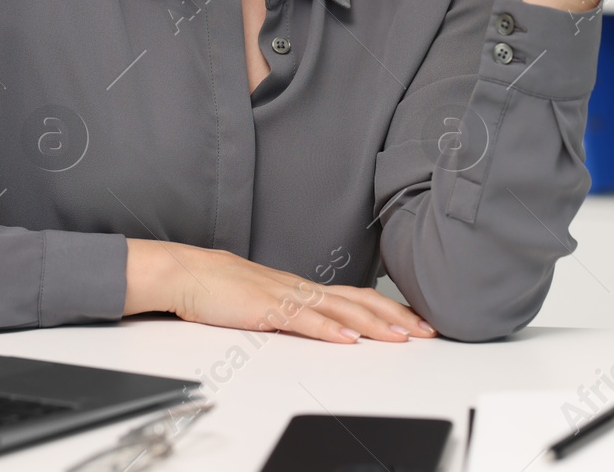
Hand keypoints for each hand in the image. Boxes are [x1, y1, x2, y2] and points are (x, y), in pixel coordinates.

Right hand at [124, 238, 436, 342]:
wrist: (186, 273)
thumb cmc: (221, 288)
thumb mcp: (266, 301)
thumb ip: (293, 313)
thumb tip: (320, 327)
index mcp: (302, 288)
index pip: (356, 296)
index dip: (389, 308)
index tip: (416, 322)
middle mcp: (300, 288)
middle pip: (357, 301)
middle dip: (395, 317)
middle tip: (426, 330)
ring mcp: (284, 296)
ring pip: (337, 310)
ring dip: (371, 325)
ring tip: (398, 338)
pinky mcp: (264, 308)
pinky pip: (301, 321)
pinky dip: (327, 331)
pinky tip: (346, 340)